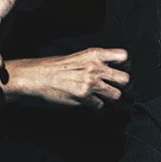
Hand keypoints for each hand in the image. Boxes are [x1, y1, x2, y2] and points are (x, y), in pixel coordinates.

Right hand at [15, 47, 130, 109]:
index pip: (123, 56)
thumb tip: (108, 70)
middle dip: (121, 85)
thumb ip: (94, 62)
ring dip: (109, 98)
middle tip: (113, 87)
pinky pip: (100, 106)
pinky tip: (88, 103)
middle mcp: (95, 67)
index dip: (123, 65)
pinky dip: (95, 107)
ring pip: (116, 95)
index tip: (119, 70)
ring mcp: (91, 83)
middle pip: (125, 79)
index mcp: (94, 54)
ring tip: (101, 97)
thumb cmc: (53, 67)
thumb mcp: (77, 57)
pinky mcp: (84, 97)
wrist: (36, 77)